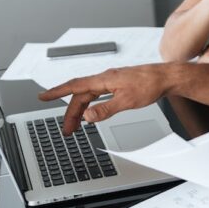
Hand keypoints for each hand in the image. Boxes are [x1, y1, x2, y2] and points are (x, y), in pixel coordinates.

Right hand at [38, 64, 170, 133]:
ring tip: (76, 126)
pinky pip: (97, 95)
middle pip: (80, 95)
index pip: (74, 86)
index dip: (57, 92)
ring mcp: (111, 81)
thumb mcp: (126, 101)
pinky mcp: (118, 85)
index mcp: (103, 80)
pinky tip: (91, 113)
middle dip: (70, 113)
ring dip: (80, 110)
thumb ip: (105, 110)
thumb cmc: (149, 85)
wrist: (166, 77)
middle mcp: (105, 78)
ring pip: (89, 96)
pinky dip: (91, 105)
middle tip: (66, 130)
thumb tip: (88, 117)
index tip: (43, 96)